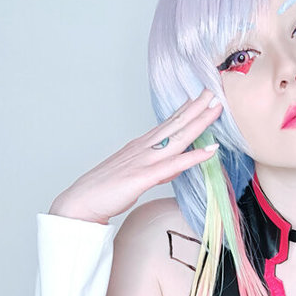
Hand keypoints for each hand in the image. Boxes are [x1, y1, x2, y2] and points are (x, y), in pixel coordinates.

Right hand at [48, 88, 222, 223]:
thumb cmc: (103, 191)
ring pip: (177, 138)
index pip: (166, 124)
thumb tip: (169, 169)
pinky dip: (193, 156)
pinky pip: (173, 165)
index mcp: (139, 147)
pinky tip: (210, 150)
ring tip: (215, 109)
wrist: (80, 203)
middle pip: (174, 124)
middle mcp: (143, 149)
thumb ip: (152, 170)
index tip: (199, 99)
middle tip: (213, 92)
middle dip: (196, 108)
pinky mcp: (143, 177)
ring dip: (198, 122)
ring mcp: (143, 161)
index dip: (184, 111)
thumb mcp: (132, 176)